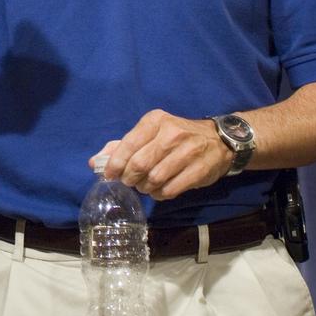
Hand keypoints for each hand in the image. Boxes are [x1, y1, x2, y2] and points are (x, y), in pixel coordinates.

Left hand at [90, 110, 234, 200]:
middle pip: (140, 164)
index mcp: (155, 121)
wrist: (219, 140)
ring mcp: (188, 151)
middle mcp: (171, 133)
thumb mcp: (150, 133)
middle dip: (129, 178)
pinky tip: (159, 191)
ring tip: (145, 186)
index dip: (115, 164)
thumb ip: (122, 146)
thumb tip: (95, 162)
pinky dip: (160, 194)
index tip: (110, 175)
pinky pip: (171, 189)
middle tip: (130, 182)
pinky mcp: (200, 169)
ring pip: (154, 178)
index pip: (128, 144)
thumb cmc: (177, 137)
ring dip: (145, 188)